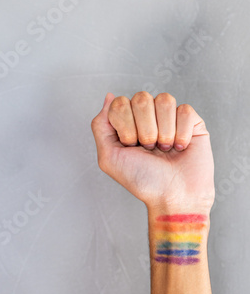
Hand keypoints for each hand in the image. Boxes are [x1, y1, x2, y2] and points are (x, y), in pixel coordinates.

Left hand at [91, 92, 214, 210]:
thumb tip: (109, 96)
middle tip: (149, 149)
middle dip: (144, 130)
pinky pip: (185, 111)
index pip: (120, 103)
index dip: (125, 126)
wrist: (173, 196)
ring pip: (164, 100)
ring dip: (163, 131)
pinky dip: (181, 134)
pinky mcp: (192, 121)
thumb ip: (101, 125)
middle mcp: (148, 116)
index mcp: (127, 122)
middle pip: (141, 98)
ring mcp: (170, 117)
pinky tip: (181, 148)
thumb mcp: (109, 157)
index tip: (130, 147)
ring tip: (165, 149)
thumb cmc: (142, 180)